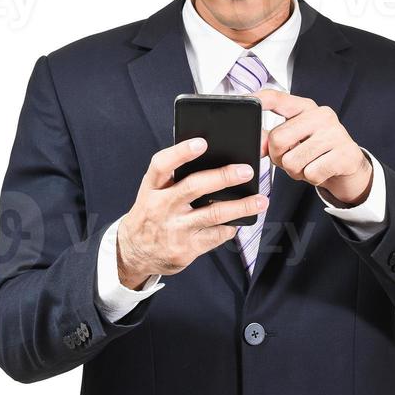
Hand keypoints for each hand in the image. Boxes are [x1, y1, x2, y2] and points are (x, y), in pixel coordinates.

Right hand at [116, 138, 267, 287]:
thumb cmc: (152, 212)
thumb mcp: (153, 192)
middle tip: (247, 171)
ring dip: (241, 207)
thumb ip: (175, 177)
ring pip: (213, 214)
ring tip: (261, 201)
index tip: (202, 142)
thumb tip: (215, 159)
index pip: (162, 165)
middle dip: (223, 177)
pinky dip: (230, 227)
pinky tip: (239, 221)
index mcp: (152, 187)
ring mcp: (173, 229)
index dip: (181, 152)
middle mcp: (160, 207)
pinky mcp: (185, 250)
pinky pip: (215, 236)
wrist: (134, 252)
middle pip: (194, 187)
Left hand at [252, 89, 373, 206]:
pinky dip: (312, 179)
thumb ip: (272, 138)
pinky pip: (311, 174)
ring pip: (292, 162)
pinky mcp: (345, 154)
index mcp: (305, 107)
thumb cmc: (316, 151)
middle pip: (278, 139)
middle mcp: (321, 115)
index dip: (259, 100)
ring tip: (308, 165)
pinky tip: (321, 171)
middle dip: (278, 157)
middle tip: (291, 158)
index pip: (277, 98)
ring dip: (296, 172)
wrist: (349, 167)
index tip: (246, 101)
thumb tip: (257, 143)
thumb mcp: (294, 140)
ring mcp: (336, 133)